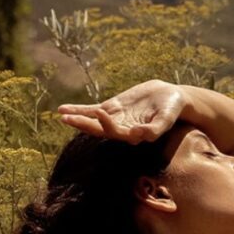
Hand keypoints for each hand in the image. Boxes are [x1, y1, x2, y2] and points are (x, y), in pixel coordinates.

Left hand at [57, 79, 184, 143]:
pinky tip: (62, 110)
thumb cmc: (171, 110)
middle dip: (83, 124)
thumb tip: (138, 135)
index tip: (102, 112)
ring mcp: (114, 118)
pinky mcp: (112, 108)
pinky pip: (91, 110)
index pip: (116, 132)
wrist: (170, 98)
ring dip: (77, 119)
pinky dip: (78, 110)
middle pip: (98, 129)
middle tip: (68, 119)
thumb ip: (154, 130)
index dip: (107, 124)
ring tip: (63, 116)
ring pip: (92, 121)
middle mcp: (121, 130)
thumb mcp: (165, 119)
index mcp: (133, 135)